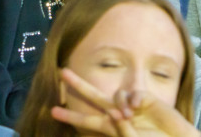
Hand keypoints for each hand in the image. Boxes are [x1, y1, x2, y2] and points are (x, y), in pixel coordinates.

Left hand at [50, 69, 200, 136]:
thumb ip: (120, 129)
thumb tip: (113, 112)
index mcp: (112, 129)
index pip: (87, 120)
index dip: (71, 115)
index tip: (54, 110)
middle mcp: (120, 114)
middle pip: (94, 97)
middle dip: (78, 84)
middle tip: (61, 71)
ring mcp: (133, 106)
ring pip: (115, 95)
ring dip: (118, 105)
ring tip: (129, 117)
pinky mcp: (146, 98)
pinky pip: (133, 93)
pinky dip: (132, 100)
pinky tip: (139, 108)